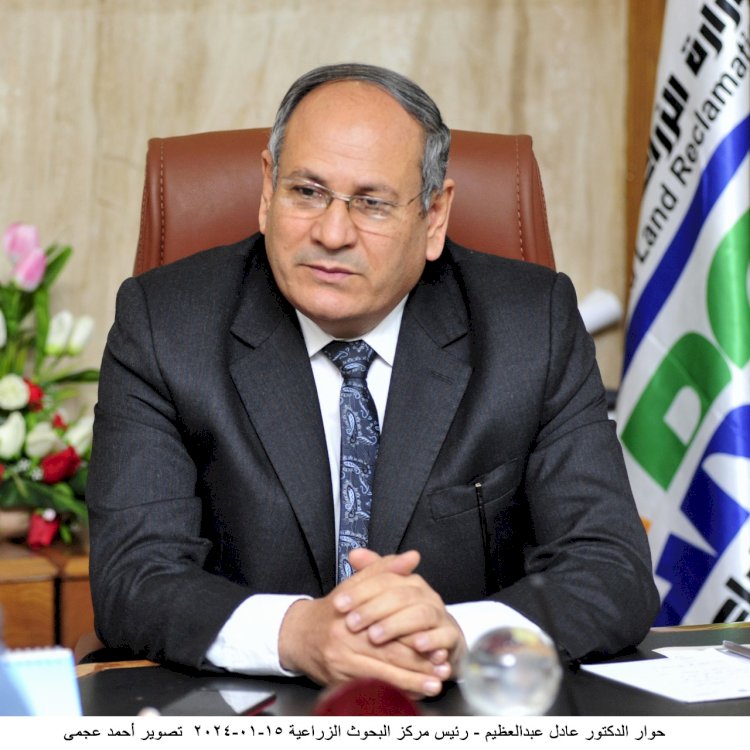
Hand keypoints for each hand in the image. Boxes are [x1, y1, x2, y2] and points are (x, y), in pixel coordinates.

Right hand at [278, 551, 446, 696]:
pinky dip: (395, 694)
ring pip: (382, 678)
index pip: (389, 631)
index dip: (416, 639)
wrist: (298, 635)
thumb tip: (412, 558)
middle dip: (419, 666)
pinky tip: (414, 695)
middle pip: (388, 657)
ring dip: (411, 684)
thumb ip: (384, 570)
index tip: (439, 645)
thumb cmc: (331, 610)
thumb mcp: (355, 584)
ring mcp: (339, 667)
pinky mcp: (338, 684)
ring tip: (435, 685)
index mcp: (349, 618)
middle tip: (443, 669)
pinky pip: (371, 691)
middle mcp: (343, 645)